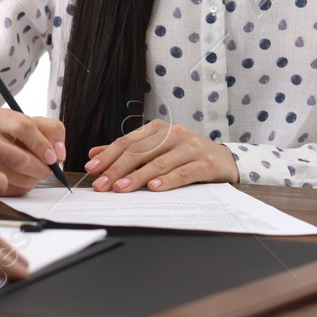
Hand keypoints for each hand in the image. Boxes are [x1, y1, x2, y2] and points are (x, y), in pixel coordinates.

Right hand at [0, 108, 66, 200]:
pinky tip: (21, 177)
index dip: (42, 144)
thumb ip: (53, 131)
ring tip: (32, 171)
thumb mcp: (36, 124)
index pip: (24, 127)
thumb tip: (58, 155)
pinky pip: (14, 191)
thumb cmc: (18, 135)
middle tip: (47, 168)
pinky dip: (23, 187)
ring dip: (34, 179)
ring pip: (20, 179)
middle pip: (21, 158)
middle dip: (42, 167)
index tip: (52, 157)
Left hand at [84, 119, 238, 191]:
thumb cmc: (185, 154)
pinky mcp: (206, 163)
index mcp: (158, 128)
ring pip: (159, 163)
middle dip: (117, 169)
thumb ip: (128, 151)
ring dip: (137, 177)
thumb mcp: (156, 148)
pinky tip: (153, 188)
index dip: (108, 155)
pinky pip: (183, 173)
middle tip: (102, 184)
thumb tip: (95, 154)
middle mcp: (174, 134)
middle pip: (140, 152)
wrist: (224, 158)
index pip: (127, 142)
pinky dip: (167, 180)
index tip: (92, 169)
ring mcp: (191, 147)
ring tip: (121, 188)